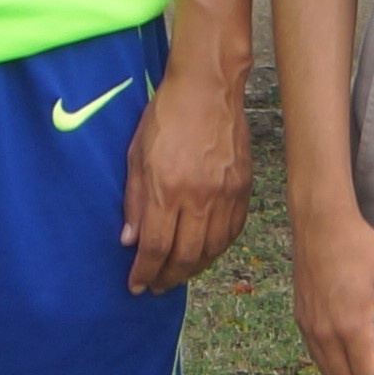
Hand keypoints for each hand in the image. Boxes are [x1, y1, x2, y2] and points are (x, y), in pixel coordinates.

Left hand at [119, 67, 249, 293]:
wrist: (208, 89)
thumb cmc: (166, 116)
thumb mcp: (136, 156)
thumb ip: (134, 201)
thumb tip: (130, 241)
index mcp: (166, 189)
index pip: (155, 247)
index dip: (144, 272)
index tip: (136, 284)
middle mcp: (198, 197)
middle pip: (185, 256)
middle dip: (167, 277)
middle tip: (156, 285)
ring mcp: (225, 195)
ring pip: (211, 250)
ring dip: (192, 269)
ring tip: (177, 273)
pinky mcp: (243, 189)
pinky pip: (231, 232)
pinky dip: (216, 250)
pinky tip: (204, 253)